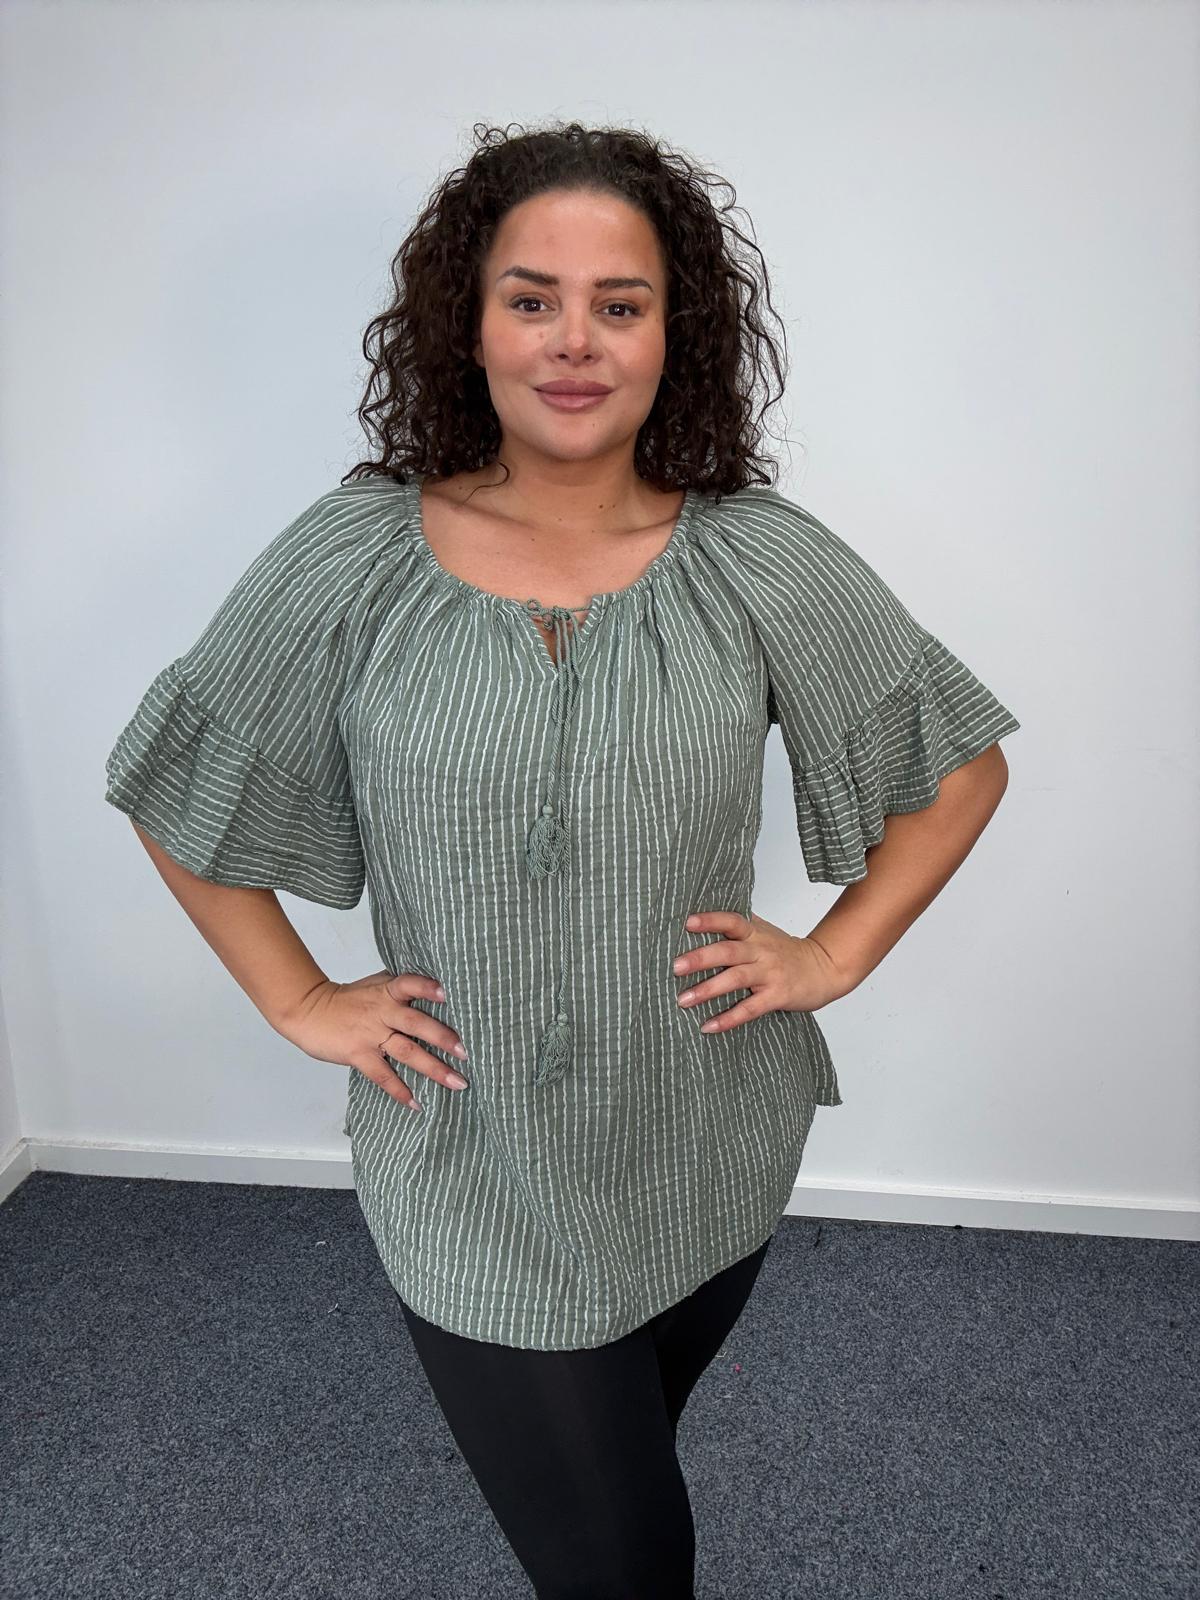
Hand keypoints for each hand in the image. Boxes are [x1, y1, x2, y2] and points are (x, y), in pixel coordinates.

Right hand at [278, 969, 468, 1112]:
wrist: (308, 1009)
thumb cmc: (347, 999)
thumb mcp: (375, 985)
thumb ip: (401, 989)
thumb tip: (436, 990)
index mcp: (388, 991)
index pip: (411, 983)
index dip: (428, 988)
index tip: (448, 994)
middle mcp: (383, 1011)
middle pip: (417, 1023)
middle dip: (444, 1037)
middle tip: (467, 1052)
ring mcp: (371, 1034)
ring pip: (408, 1052)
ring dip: (434, 1068)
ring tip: (457, 1082)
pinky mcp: (359, 1054)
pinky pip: (383, 1075)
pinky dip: (400, 1090)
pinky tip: (416, 1103)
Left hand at [673, 910, 855, 1034]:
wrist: (824, 969)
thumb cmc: (786, 952)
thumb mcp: (764, 932)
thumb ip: (738, 926)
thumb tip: (700, 917)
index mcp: (756, 933)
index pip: (731, 920)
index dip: (710, 920)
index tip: (687, 922)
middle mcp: (761, 951)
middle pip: (728, 951)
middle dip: (700, 958)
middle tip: (675, 967)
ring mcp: (769, 974)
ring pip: (736, 979)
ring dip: (708, 990)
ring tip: (683, 1000)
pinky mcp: (777, 996)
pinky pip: (750, 1009)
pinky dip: (729, 1018)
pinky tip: (709, 1026)